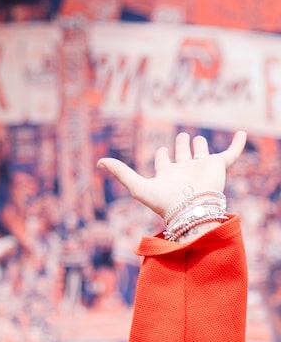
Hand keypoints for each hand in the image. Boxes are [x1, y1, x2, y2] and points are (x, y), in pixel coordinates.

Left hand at [96, 130, 246, 218]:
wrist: (192, 208)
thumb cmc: (165, 201)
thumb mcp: (137, 185)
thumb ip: (119, 172)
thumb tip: (98, 161)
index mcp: (167, 174)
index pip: (164, 161)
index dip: (162, 155)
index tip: (162, 150)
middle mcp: (184, 171)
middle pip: (182, 155)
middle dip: (180, 146)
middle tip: (180, 138)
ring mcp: (202, 168)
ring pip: (201, 153)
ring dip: (199, 145)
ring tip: (196, 139)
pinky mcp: (219, 166)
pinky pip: (232, 153)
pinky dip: (238, 144)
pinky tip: (243, 134)